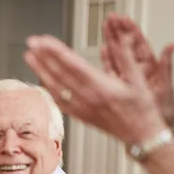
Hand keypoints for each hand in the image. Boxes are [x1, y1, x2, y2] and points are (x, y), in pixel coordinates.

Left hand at [23, 34, 165, 145]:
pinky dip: (50, 90)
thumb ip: (126, 57)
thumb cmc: (143, 109)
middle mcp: (89, 98)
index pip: (72, 64)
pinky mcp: (81, 116)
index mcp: (101, 87)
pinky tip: (43, 81)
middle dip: (43, 56)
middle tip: (31, 42)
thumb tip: (120, 37)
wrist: (142, 135)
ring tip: (30, 57)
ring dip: (41, 71)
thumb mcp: (140, 79)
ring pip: (56, 88)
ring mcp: (83, 108)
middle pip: (60, 74)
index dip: (55, 51)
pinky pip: (61, 102)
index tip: (43, 40)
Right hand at [101, 14, 173, 126]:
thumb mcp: (166, 88)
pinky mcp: (122, 88)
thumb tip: (171, 46)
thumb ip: (167, 66)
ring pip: (119, 56)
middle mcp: (140, 72)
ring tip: (105, 28)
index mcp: (151, 69)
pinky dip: (108, 59)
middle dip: (118, 31)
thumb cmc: (163, 114)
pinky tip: (103, 50)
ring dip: (112, 42)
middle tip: (110, 18)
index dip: (131, 30)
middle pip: (127, 47)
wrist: (153, 133)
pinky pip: (113, 70)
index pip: (140, 44)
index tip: (123, 18)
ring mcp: (130, 79)